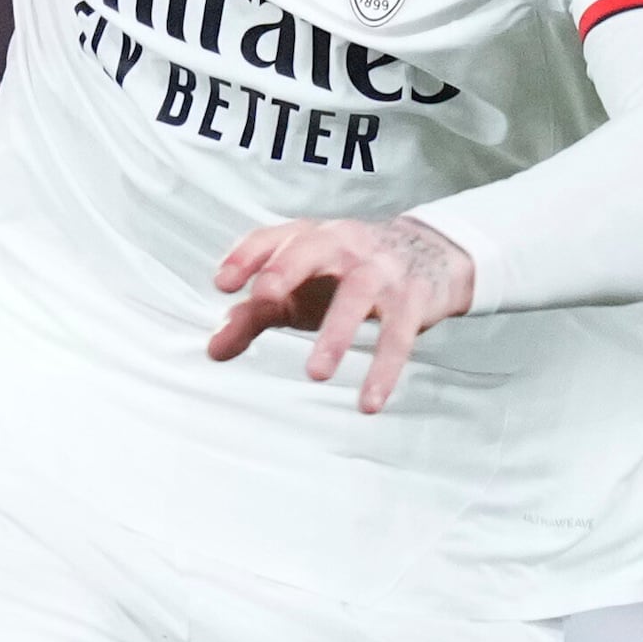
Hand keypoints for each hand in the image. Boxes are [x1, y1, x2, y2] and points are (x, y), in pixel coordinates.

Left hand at [209, 214, 478, 413]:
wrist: (429, 254)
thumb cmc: (344, 274)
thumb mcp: (298, 288)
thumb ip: (252, 315)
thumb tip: (212, 351)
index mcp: (309, 237)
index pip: (272, 239)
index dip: (246, 257)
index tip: (223, 284)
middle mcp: (344, 245)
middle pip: (313, 249)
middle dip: (288, 270)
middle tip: (266, 299)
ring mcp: (381, 271)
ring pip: (357, 296)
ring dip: (336, 334)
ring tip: (316, 375)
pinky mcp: (413, 300)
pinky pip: (397, 337)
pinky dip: (384, 371)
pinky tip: (368, 404)